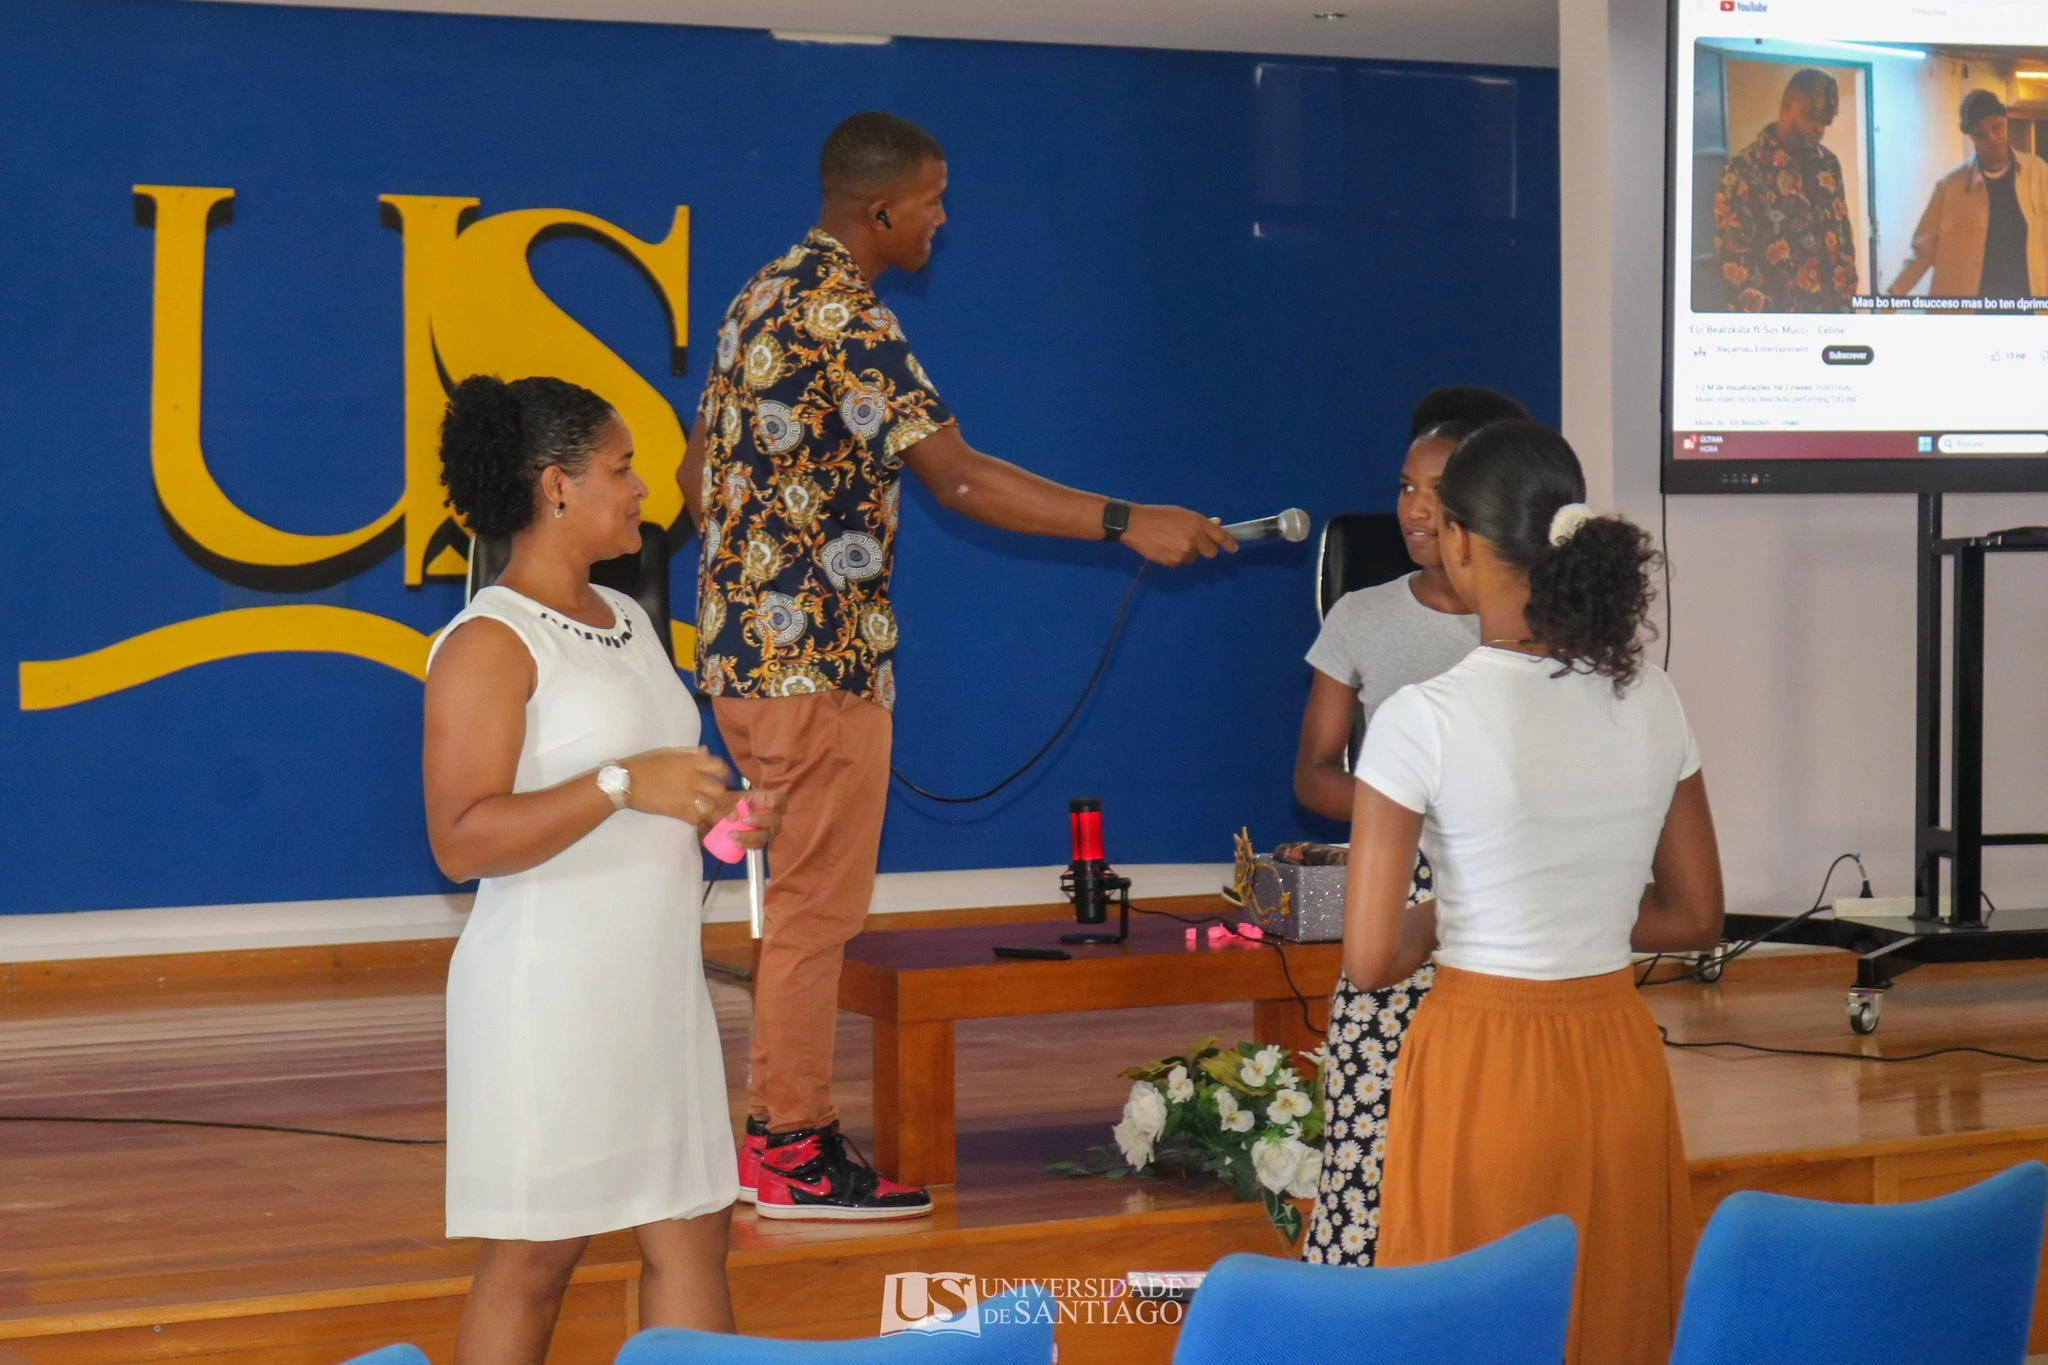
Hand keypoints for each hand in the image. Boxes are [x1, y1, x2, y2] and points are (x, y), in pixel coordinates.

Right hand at [621, 747, 731, 824]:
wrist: (626, 780)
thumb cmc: (645, 763)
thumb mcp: (668, 752)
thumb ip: (689, 753)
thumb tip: (705, 752)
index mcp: (690, 761)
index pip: (719, 766)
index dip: (725, 772)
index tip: (724, 777)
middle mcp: (692, 779)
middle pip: (719, 789)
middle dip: (719, 793)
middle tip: (714, 795)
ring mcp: (686, 796)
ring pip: (710, 806)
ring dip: (710, 807)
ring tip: (706, 808)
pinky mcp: (677, 811)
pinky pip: (696, 818)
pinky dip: (697, 818)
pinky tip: (694, 815)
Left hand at [708, 787, 785, 848]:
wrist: (724, 815)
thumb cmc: (730, 802)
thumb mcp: (728, 799)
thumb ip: (729, 805)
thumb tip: (733, 817)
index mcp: (766, 798)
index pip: (780, 798)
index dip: (778, 801)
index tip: (771, 803)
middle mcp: (771, 813)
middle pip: (775, 819)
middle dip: (760, 821)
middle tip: (743, 820)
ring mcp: (768, 828)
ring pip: (767, 834)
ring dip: (750, 836)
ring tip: (733, 835)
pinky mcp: (762, 839)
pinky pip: (759, 844)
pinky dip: (748, 845)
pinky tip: (737, 843)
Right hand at [1120, 504, 1236, 565]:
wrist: (1136, 525)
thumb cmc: (1158, 515)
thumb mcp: (1182, 513)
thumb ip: (1201, 521)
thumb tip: (1217, 523)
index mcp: (1197, 523)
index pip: (1221, 536)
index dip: (1229, 544)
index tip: (1233, 549)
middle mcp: (1194, 538)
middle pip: (1211, 553)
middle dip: (1205, 549)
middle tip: (1193, 542)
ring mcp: (1184, 552)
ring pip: (1194, 558)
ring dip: (1188, 552)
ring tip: (1172, 541)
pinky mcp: (1174, 562)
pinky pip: (1181, 562)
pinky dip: (1176, 557)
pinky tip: (1165, 547)